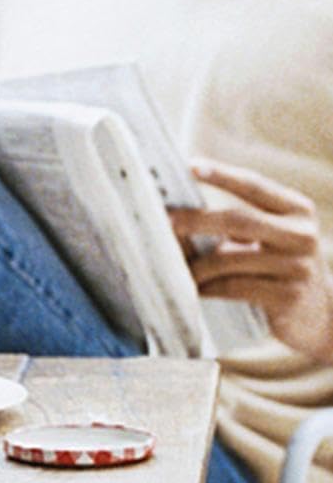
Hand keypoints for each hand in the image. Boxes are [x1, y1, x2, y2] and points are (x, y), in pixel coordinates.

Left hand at [169, 159, 332, 361]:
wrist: (316, 316)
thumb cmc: (279, 269)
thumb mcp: (268, 239)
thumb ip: (236, 224)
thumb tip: (177, 219)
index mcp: (297, 210)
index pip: (254, 185)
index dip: (221, 175)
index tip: (190, 166)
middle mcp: (302, 234)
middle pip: (239, 220)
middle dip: (196, 220)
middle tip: (165, 220)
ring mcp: (298, 267)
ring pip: (230, 259)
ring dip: (196, 264)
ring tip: (175, 266)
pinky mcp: (287, 296)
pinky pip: (233, 287)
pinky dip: (207, 287)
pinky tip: (195, 288)